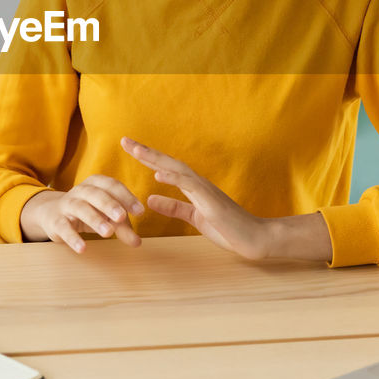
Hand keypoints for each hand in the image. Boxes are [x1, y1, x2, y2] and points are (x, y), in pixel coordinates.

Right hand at [19, 175, 143, 252]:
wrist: (51, 213)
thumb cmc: (87, 212)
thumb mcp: (106, 217)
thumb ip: (122, 227)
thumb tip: (137, 242)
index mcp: (96, 184)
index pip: (112, 185)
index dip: (127, 197)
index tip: (140, 211)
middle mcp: (81, 190)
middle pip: (96, 194)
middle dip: (110, 204)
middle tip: (122, 217)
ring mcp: (67, 204)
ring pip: (80, 208)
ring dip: (94, 219)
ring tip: (108, 233)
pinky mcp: (56, 220)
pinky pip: (64, 227)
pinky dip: (73, 238)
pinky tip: (83, 248)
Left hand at [120, 137, 272, 259]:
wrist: (254, 237)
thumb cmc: (227, 228)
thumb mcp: (193, 218)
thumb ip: (174, 207)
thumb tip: (150, 198)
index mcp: (193, 187)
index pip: (166, 168)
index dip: (147, 157)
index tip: (129, 148)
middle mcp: (198, 183)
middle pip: (167, 163)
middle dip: (145, 152)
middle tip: (124, 140)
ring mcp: (205, 190)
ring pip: (176, 169)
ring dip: (156, 159)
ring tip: (136, 150)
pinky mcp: (211, 201)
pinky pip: (190, 186)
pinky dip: (173, 178)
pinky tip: (158, 173)